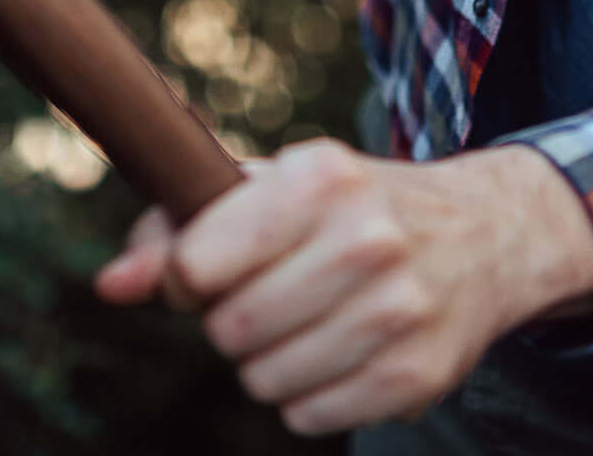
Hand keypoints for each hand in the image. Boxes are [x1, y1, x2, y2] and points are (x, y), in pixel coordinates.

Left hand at [93, 140, 592, 436]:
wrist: (483, 236)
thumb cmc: (348, 209)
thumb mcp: (271, 189)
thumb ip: (178, 227)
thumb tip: (109, 286)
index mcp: (320, 177)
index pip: (198, 263)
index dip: (185, 279)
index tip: (207, 272)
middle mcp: (366, 238)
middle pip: (229, 329)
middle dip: (230, 322)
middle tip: (266, 296)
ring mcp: (398, 310)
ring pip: (264, 381)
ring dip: (267, 363)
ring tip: (306, 322)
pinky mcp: (417, 374)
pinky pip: (308, 416)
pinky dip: (308, 396)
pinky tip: (340, 352)